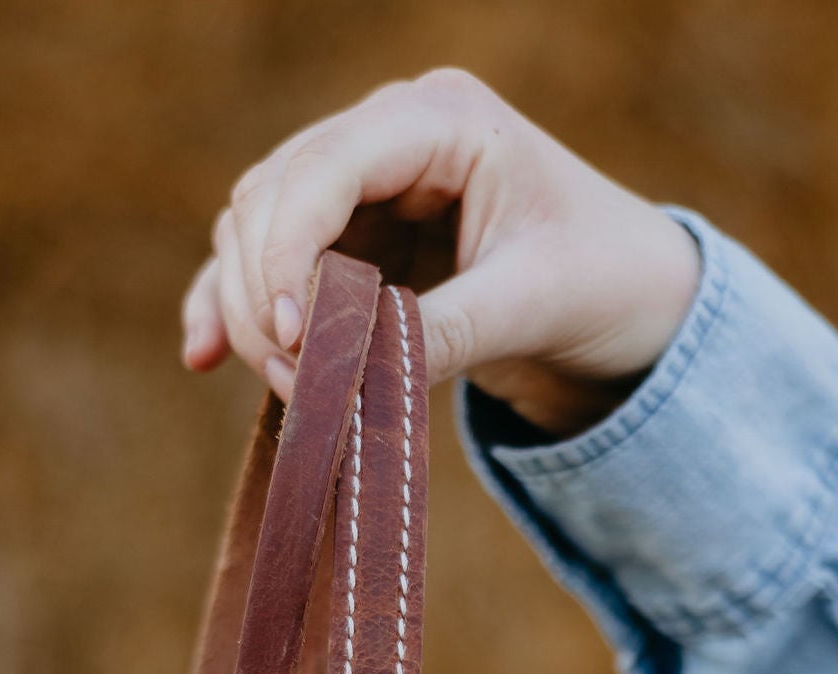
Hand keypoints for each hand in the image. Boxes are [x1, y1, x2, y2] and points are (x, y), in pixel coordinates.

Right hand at [181, 70, 701, 437]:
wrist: (634, 308)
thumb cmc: (605, 283)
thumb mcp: (535, 304)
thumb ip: (445, 331)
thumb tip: (347, 374)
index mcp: (442, 118)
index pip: (326, 165)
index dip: (288, 247)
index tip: (289, 336)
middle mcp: (390, 137)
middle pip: (272, 194)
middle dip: (263, 290)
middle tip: (295, 382)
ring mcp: (364, 187)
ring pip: (256, 229)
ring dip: (249, 308)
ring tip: (290, 390)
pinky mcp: (352, 243)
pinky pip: (269, 268)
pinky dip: (234, 310)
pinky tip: (202, 356)